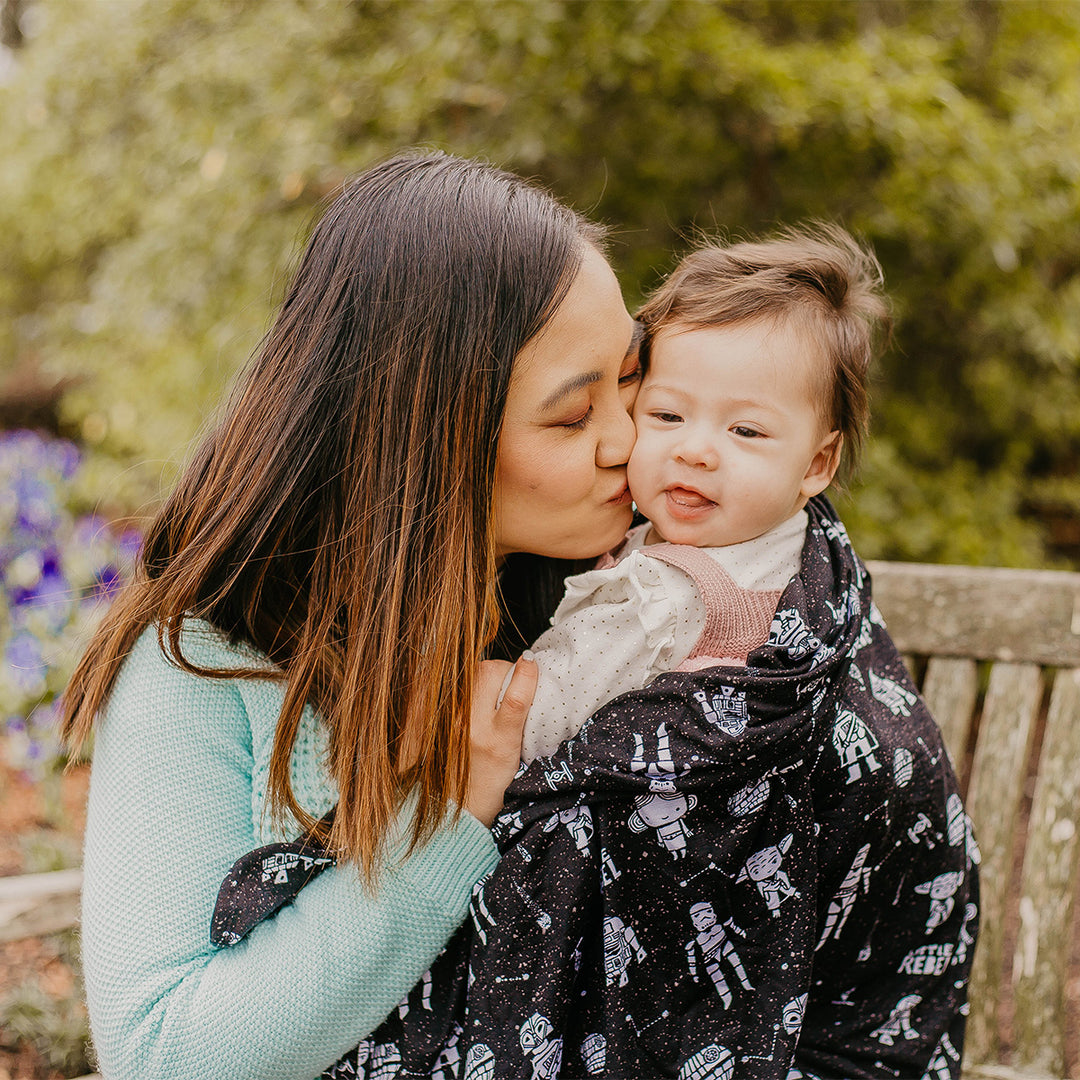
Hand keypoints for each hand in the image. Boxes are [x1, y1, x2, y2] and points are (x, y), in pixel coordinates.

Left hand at [464, 658, 536, 826]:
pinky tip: (477, 694)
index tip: (532, 663)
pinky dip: (470, 682)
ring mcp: (451, 722)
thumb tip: (530, 680)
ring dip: (487, 673)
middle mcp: (472, 729)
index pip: (515, 699)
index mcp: (498, 743)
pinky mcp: (438, 718)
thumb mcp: (520, 759)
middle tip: (512, 680)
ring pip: (471, 673)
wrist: (457, 808)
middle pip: (488, 673)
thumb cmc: (495, 787)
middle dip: (504, 668)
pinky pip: (456, 684)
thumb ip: (524, 722)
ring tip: (494, 688)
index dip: (526, 673)